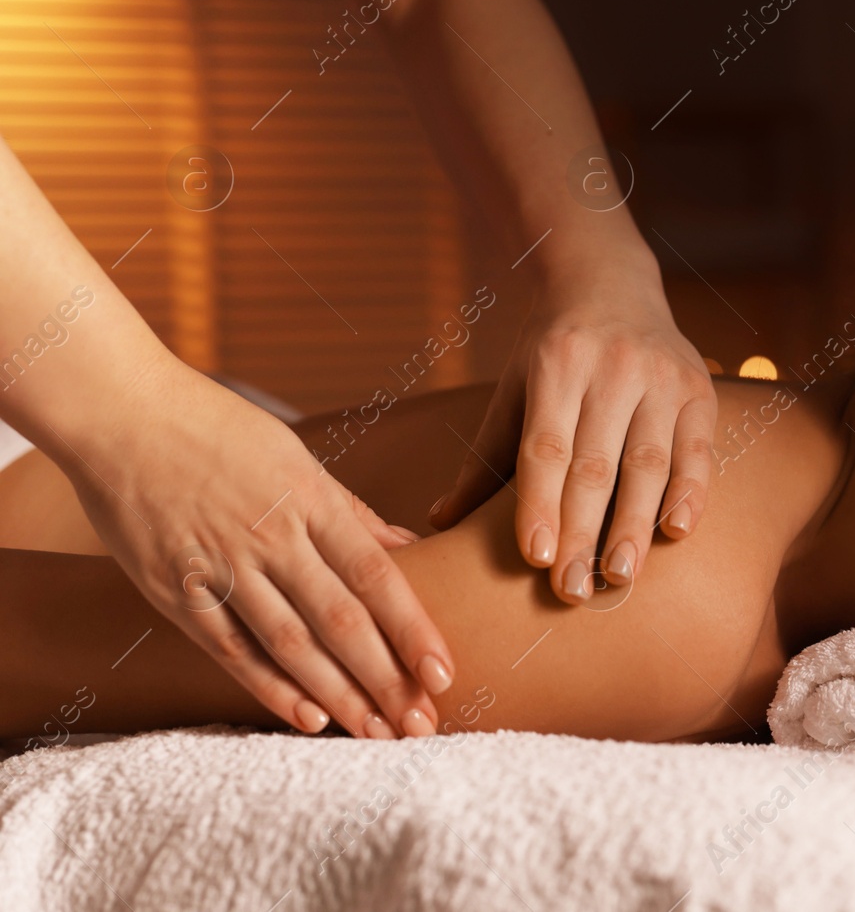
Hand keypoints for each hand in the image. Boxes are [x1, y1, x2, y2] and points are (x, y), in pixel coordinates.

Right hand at [59, 354, 455, 738]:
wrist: (118, 413)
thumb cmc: (216, 428)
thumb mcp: (296, 456)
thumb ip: (350, 511)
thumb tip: (410, 545)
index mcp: (309, 499)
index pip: (376, 576)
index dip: (414, 629)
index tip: (444, 673)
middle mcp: (271, 537)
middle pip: (341, 621)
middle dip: (387, 679)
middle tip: (422, 726)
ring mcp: (221, 566)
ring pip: (291, 644)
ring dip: (339, 695)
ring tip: (378, 734)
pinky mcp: (176, 590)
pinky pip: (231, 648)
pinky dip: (270, 687)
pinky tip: (308, 719)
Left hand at [428, 252, 716, 602]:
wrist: (610, 281)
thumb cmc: (552, 353)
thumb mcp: (512, 390)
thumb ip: (484, 460)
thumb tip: (438, 523)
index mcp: (556, 365)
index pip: (546, 447)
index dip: (541, 503)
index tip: (537, 558)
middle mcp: (611, 368)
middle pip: (596, 464)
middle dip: (584, 532)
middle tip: (572, 591)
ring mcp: (660, 376)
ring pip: (648, 462)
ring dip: (635, 524)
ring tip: (621, 576)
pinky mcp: (699, 388)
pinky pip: (697, 449)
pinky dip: (690, 492)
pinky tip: (677, 533)